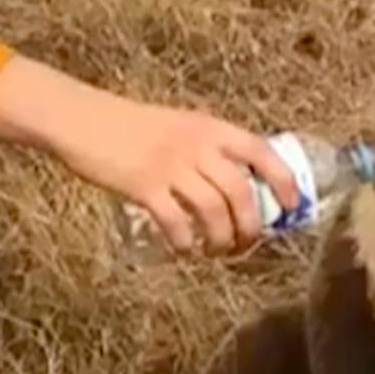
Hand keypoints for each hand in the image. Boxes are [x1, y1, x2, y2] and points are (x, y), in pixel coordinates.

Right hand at [0, 55, 297, 254]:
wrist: (85, 120)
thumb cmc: (133, 126)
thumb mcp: (181, 126)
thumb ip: (208, 149)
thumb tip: (238, 188)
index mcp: (211, 128)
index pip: (261, 153)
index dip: (283, 182)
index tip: (289, 208)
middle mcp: (197, 146)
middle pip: (241, 194)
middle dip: (251, 227)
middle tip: (246, 245)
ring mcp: (170, 167)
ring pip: (214, 213)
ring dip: (222, 241)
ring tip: (217, 252)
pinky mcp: (144, 187)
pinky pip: (177, 223)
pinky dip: (186, 243)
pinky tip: (184, 249)